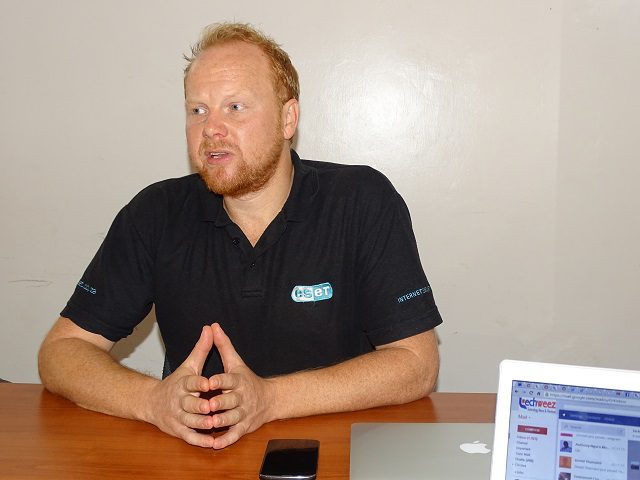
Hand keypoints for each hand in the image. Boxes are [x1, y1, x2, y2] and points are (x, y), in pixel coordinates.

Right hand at [145, 326, 216, 446]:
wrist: (152, 403)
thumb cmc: (176, 383)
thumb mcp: (188, 365)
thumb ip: (201, 349)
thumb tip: (209, 327)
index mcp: (182, 384)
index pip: (190, 382)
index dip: (198, 383)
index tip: (208, 383)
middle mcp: (179, 401)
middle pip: (188, 404)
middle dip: (199, 406)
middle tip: (211, 407)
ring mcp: (178, 417)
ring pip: (189, 421)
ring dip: (200, 423)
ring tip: (212, 423)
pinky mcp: (178, 430)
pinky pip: (189, 437)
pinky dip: (200, 440)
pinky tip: (212, 442)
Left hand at [207, 323, 274, 448]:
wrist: (270, 399)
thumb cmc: (247, 380)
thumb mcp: (236, 362)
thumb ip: (223, 345)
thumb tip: (213, 325)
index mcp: (238, 381)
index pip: (229, 379)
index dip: (219, 380)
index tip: (209, 381)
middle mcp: (242, 397)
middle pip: (231, 400)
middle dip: (220, 403)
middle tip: (207, 405)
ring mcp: (244, 413)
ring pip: (233, 418)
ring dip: (222, 421)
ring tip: (211, 423)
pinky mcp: (244, 427)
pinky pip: (235, 434)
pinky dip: (226, 439)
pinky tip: (215, 443)